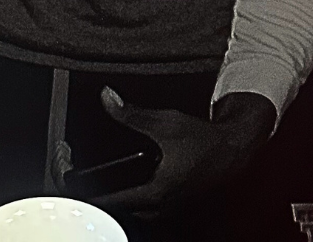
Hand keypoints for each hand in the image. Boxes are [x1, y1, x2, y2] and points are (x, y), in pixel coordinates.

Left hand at [95, 87, 273, 213]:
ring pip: (140, 214)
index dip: (97, 198)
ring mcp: (171, 208)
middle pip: (127, 213)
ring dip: (126, 205)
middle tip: (92, 192)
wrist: (231, 149)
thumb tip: (108, 99)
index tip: (81, 196)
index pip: (116, 203)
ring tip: (108, 193)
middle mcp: (163, 206)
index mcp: (156, 192)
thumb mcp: (164, 122)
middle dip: (109, 203)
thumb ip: (132, 114)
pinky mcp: (178, 204)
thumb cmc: (201, 139)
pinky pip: (152, 211)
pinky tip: (135, 190)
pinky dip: (140, 203)